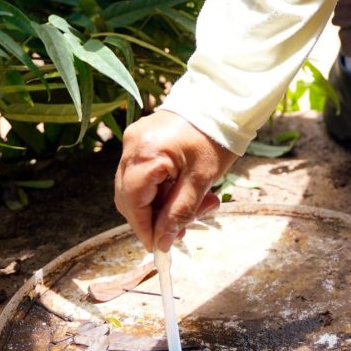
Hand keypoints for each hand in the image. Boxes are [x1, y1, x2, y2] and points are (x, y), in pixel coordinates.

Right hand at [114, 110, 237, 251]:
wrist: (221, 102)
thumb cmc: (215, 137)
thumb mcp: (201, 180)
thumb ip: (179, 212)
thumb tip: (161, 242)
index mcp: (146, 153)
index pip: (132, 202)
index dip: (144, 228)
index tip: (158, 248)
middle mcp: (132, 145)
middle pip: (129, 196)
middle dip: (154, 218)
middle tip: (181, 231)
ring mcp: (134, 140)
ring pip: (136, 187)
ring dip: (160, 205)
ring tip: (194, 208)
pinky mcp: (141, 138)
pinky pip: (143, 173)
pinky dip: (160, 188)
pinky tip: (184, 192)